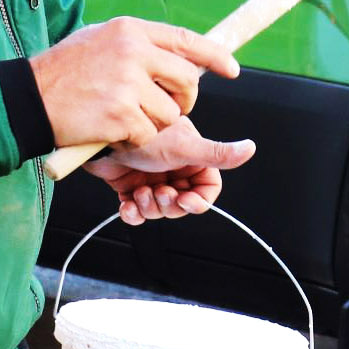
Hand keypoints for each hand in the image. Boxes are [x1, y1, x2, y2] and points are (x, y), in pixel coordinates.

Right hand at [30, 18, 237, 150]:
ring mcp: (128, 84)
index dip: (214, 57)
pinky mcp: (121, 114)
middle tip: (166, 109)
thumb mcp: (98, 40)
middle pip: (186, 82)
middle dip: (183, 102)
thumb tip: (174, 54)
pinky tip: (109, 130)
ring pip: (169, 114)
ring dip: (151, 124)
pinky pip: (147, 135)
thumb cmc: (61, 72)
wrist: (27, 98)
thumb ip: (135, 45)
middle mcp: (132, 52)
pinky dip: (132, 140)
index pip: (186, 40)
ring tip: (121, 117)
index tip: (231, 70)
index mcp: (129, 30)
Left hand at [87, 116, 255, 224]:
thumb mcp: (185, 146)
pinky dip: (133, 213)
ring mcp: (151, 177)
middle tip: (160, 194)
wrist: (98, 139)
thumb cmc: (140, 135)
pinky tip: (127, 205)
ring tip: (141, 194)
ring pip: (160, 209)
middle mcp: (172, 168)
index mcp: (190, 157)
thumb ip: (217, 154)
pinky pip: (138, 210)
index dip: (199, 200)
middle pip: (182, 202)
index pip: (207, 188)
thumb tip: (249, 148)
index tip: (188, 202)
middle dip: (170, 205)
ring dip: (150, 208)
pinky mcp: (129, 185)